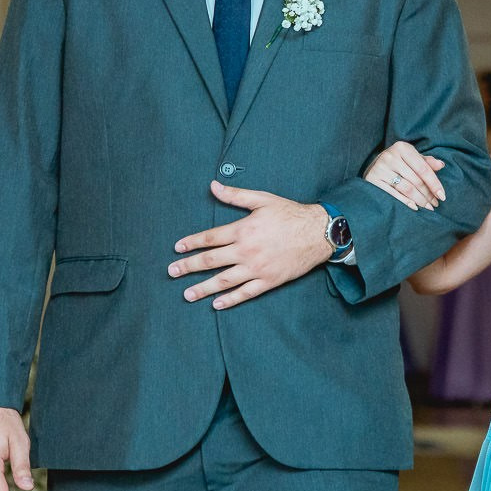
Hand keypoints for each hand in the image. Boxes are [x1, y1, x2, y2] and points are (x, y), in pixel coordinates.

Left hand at [171, 182, 333, 309]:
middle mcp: (247, 251)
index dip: (192, 243)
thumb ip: (236, 195)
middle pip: (212, 260)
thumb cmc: (290, 214)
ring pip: (225, 280)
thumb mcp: (262, 199)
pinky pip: (246, 293)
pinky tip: (217, 304)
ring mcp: (258, 268)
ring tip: (187, 294)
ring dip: (204, 288)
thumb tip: (213, 186)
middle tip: (172, 272)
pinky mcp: (269, 281)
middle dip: (190, 266)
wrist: (318, 233)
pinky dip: (231, 299)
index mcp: (243, 230)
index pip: (211, 238)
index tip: (177, 248)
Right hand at [365, 140, 446, 210]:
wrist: (373, 166)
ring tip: (428, 207)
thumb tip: (441, 165)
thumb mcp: (411, 158)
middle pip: (416, 180)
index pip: (423, 168)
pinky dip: (406, 202)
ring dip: (420, 200)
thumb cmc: (398, 162)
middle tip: (435, 204)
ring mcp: (380, 168)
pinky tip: (415, 207)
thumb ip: (426, 162)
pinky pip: (394, 195)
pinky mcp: (373, 180)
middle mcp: (390, 156)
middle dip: (428, 194)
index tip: (442, 196)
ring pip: (407, 189)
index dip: (434, 183)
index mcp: (402, 147)